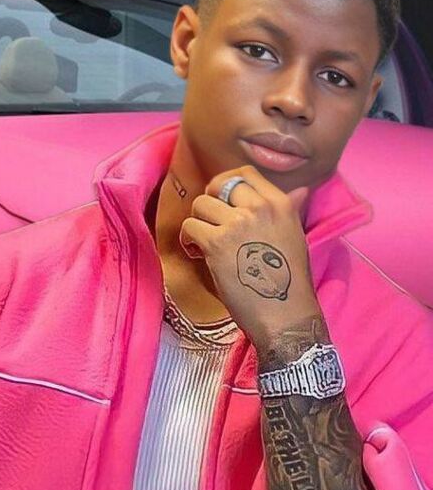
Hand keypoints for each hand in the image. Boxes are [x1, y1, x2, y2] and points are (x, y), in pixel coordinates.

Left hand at [179, 165, 320, 350]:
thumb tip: (300, 190)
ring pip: (200, 205)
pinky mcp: (217, 244)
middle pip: (219, 185)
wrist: (284, 314)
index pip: (245, 174)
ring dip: (197, 223)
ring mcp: (237, 224)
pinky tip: (199, 255)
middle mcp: (259, 208)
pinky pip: (190, 227)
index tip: (221, 202)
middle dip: (209, 203)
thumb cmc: (290, 282)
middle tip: (210, 224)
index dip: (226, 184)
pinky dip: (188, 241)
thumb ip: (290, 211)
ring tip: (204, 244)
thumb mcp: (295, 237)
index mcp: (281, 204)